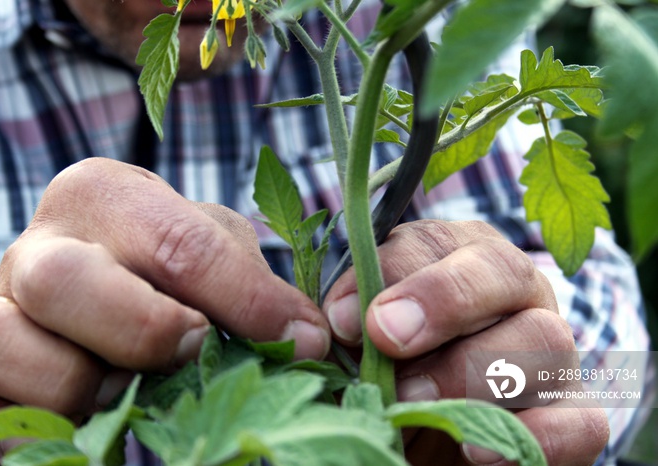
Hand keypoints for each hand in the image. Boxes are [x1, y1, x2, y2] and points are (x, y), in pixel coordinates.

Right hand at [0, 158, 329, 463]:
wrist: (106, 295)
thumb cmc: (168, 271)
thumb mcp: (216, 253)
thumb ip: (257, 286)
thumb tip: (309, 340)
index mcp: (102, 197)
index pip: (175, 244)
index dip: (245, 300)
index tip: (301, 341)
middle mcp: (37, 248)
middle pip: (64, 280)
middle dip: (143, 328)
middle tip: (195, 352)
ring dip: (73, 383)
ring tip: (122, 391)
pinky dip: (3, 431)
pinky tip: (51, 436)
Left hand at [322, 220, 608, 464]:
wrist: (428, 431)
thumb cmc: (388, 372)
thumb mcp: (358, 342)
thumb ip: (344, 324)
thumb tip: (324, 330)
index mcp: (455, 257)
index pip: (433, 242)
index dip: (390, 273)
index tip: (343, 319)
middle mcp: (514, 292)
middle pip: (503, 269)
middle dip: (443, 301)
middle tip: (387, 339)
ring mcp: (553, 352)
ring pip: (544, 338)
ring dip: (472, 371)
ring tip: (412, 403)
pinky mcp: (575, 415)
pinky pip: (581, 420)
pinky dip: (534, 435)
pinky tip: (475, 450)